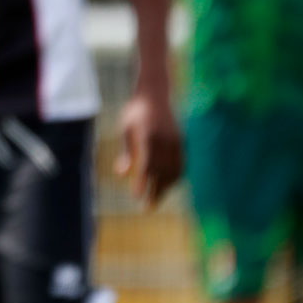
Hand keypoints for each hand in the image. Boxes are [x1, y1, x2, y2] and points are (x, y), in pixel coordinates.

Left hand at [115, 91, 182, 208]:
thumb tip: (121, 174)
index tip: (136, 196)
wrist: (155, 94)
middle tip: (147, 208)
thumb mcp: (125, 128)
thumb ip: (126, 152)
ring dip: (166, 187)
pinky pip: (181, 164)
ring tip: (156, 200)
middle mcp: (164, 140)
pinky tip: (167, 186)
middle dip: (155, 191)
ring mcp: (175, 141)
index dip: (142, 181)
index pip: (146, 164)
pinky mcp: (181, 142)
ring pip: (174, 170)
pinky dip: (175, 177)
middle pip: (162, 171)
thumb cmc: (136, 112)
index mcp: (148, 136)